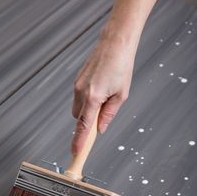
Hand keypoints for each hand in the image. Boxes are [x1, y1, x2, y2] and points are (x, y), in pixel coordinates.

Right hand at [71, 28, 135, 154]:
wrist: (114, 43)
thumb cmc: (121, 66)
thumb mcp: (121, 94)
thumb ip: (109, 114)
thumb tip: (101, 128)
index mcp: (93, 97)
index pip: (83, 126)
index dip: (79, 141)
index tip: (76, 152)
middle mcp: (80, 92)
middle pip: (78, 118)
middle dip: (87, 122)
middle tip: (102, 114)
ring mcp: (76, 85)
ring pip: (77, 108)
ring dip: (88, 110)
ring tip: (105, 95)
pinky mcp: (76, 80)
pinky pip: (78, 97)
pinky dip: (87, 100)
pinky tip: (100, 88)